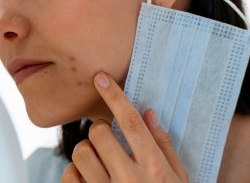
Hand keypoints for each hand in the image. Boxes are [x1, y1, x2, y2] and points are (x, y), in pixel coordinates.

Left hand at [60, 72, 187, 182]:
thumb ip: (164, 146)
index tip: (100, 78)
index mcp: (155, 169)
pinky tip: (89, 179)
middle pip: (99, 133)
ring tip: (99, 163)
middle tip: (106, 140)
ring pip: (81, 152)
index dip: (114, 96)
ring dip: (87, 152)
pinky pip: (69, 175)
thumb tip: (148, 113)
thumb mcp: (180, 179)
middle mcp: (131, 180)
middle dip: (100, 131)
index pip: (131, 123)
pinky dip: (75, 172)